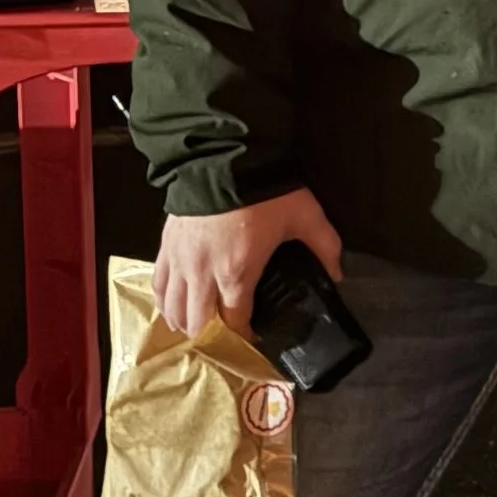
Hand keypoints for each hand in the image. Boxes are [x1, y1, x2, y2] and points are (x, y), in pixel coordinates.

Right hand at [155, 189, 343, 338]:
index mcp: (236, 274)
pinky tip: (171, 308)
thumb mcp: (304, 216)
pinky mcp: (165, 246)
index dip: (242, 339)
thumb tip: (338, 273)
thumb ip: (324, 246)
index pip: (234, 323)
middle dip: (211, 338)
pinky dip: (164, 301)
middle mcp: (202, 275)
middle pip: (198, 324)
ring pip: (173, 309)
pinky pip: (158, 284)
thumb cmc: (265, 190)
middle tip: (224, 341)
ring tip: (197, 329)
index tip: (252, 341)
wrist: (223, 155)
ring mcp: (180, 261)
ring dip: (185, 324)